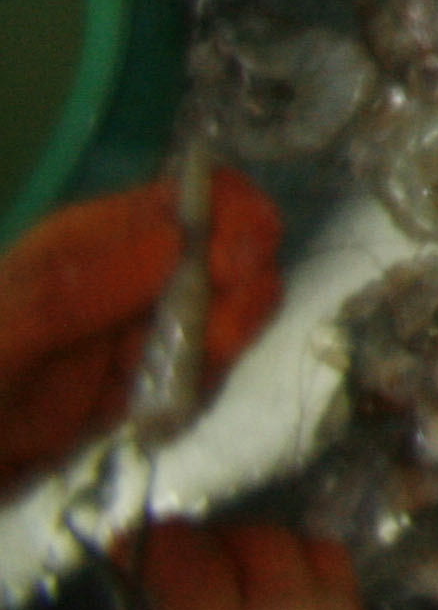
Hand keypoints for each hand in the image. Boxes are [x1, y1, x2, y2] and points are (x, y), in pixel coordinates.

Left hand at [0, 172, 282, 486]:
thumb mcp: (3, 337)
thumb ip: (74, 289)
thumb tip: (178, 239)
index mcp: (96, 241)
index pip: (196, 196)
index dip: (238, 218)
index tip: (241, 269)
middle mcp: (132, 275)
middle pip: (230, 253)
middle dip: (241, 293)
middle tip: (217, 341)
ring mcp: (143, 330)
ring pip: (228, 313)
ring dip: (223, 345)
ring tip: (180, 384)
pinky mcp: (148, 384)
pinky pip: (205, 372)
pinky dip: (201, 390)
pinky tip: (166, 413)